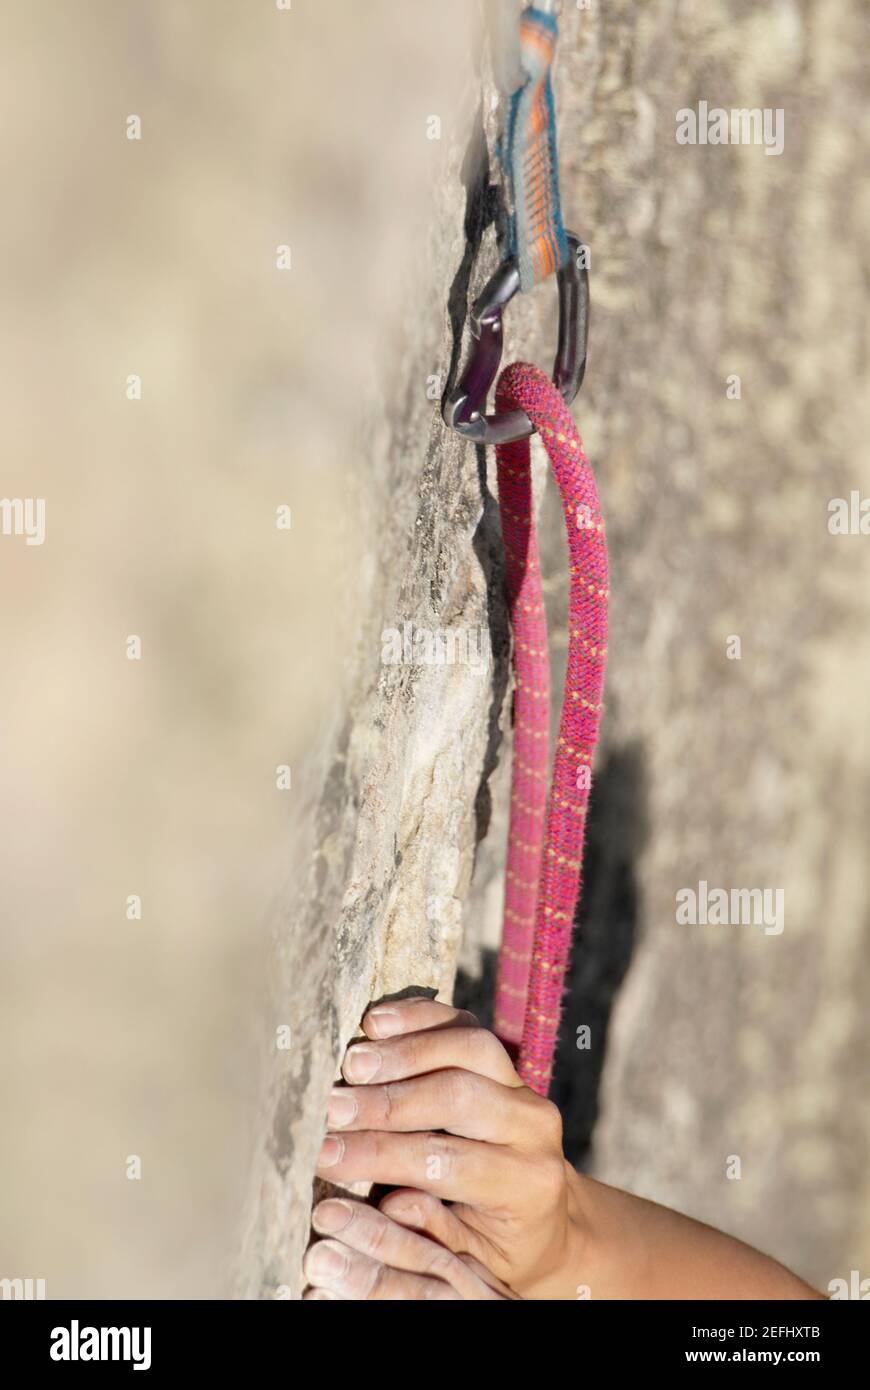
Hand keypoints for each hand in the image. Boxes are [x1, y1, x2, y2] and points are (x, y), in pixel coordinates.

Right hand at [313, 997, 585, 1298]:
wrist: (546, 1215)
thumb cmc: (495, 1244)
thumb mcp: (468, 1256)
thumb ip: (431, 1228)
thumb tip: (388, 1198)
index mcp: (526, 1184)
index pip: (446, 1161)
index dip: (382, 1156)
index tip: (326, 1156)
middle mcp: (533, 1127)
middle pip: (458, 1094)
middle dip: (387, 1101)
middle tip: (331, 1107)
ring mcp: (523, 1085)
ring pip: (467, 1047)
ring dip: (403, 1052)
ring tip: (351, 1062)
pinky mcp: (504, 1059)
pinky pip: (463, 1024)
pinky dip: (420, 1016)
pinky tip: (376, 1022)